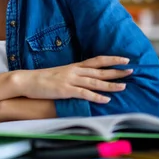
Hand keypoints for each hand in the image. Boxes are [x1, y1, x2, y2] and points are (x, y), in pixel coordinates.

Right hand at [16, 56, 132, 103]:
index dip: (111, 59)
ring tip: (124, 86)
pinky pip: (84, 94)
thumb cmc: (42, 79)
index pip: (96, 60)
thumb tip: (84, 78)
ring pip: (95, 81)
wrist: (27, 80)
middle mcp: (74, 71)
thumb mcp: (60, 73)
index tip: (125, 59)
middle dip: (116, 70)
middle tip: (131, 70)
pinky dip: (96, 96)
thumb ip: (73, 75)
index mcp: (74, 66)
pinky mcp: (65, 91)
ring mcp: (70, 80)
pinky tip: (106, 100)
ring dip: (110, 84)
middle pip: (99, 70)